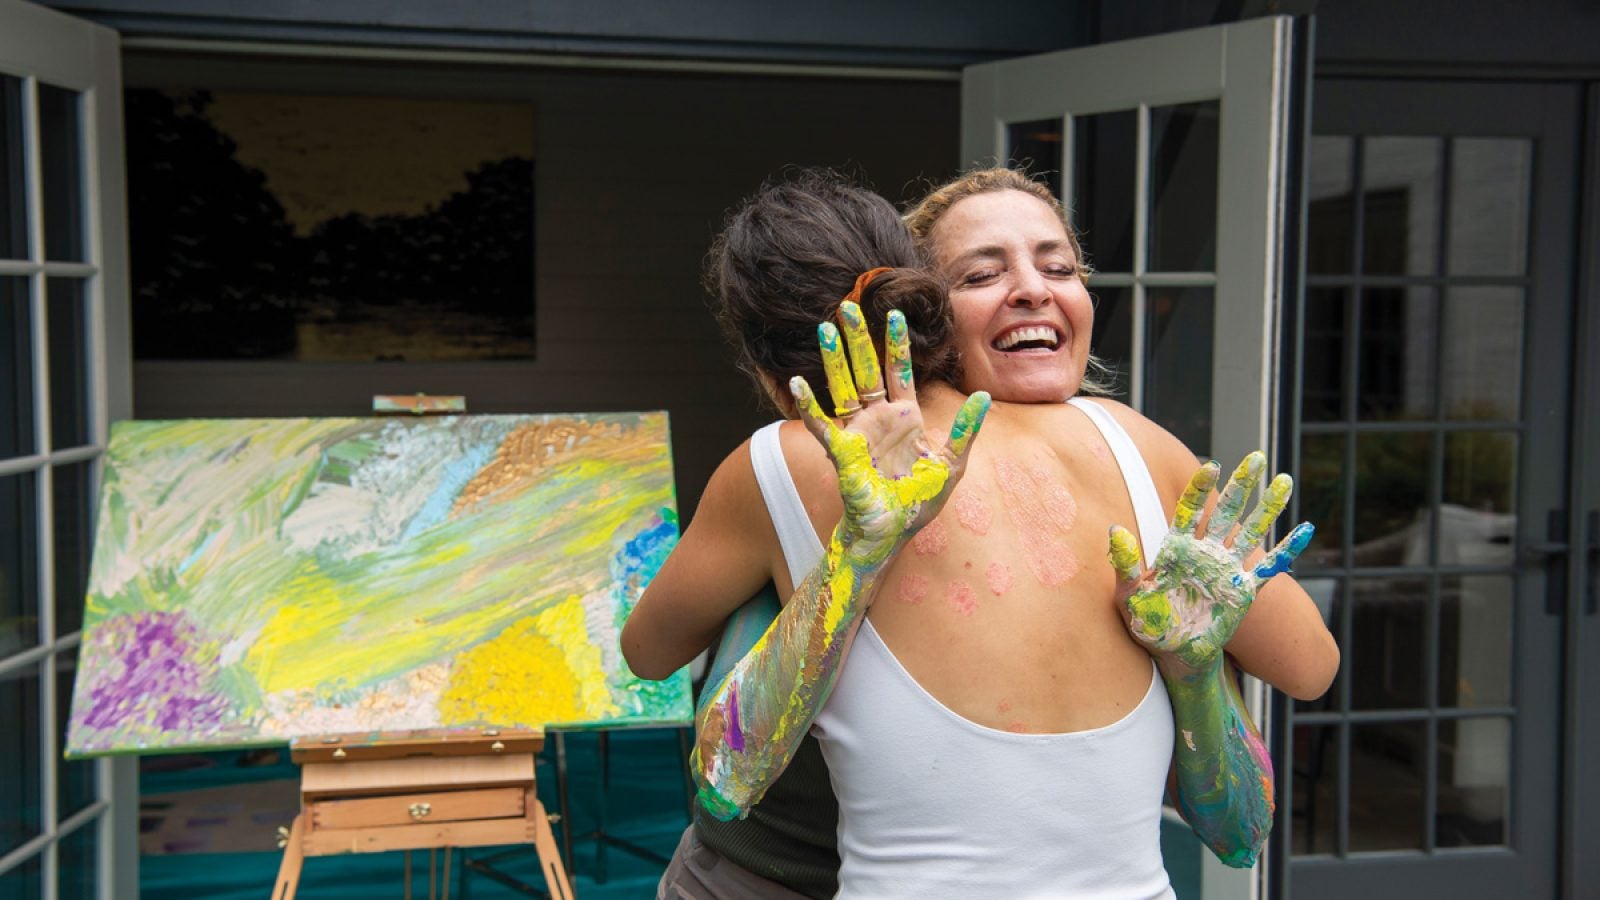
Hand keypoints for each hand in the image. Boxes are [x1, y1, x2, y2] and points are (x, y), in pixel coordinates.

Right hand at [790, 301, 989, 560]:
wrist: (893, 533)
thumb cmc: (920, 503)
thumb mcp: (952, 463)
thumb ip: (966, 429)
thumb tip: (984, 395)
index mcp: (905, 418)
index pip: (898, 370)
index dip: (896, 343)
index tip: (894, 313)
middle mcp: (877, 419)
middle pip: (865, 368)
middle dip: (858, 337)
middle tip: (847, 304)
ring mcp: (857, 432)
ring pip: (843, 386)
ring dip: (833, 358)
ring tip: (825, 327)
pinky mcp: (842, 452)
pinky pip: (822, 424)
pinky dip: (809, 404)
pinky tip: (798, 382)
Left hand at [1109, 453, 1313, 674]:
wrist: (1172, 655)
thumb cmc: (1145, 623)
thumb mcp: (1128, 596)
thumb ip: (1123, 564)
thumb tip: (1114, 530)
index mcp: (1176, 548)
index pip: (1189, 510)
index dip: (1200, 488)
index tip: (1212, 465)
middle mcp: (1204, 553)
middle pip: (1225, 511)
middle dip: (1241, 484)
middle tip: (1255, 457)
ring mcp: (1226, 570)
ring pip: (1251, 531)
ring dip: (1268, 507)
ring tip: (1285, 479)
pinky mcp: (1243, 592)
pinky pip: (1269, 567)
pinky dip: (1287, 550)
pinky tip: (1305, 529)